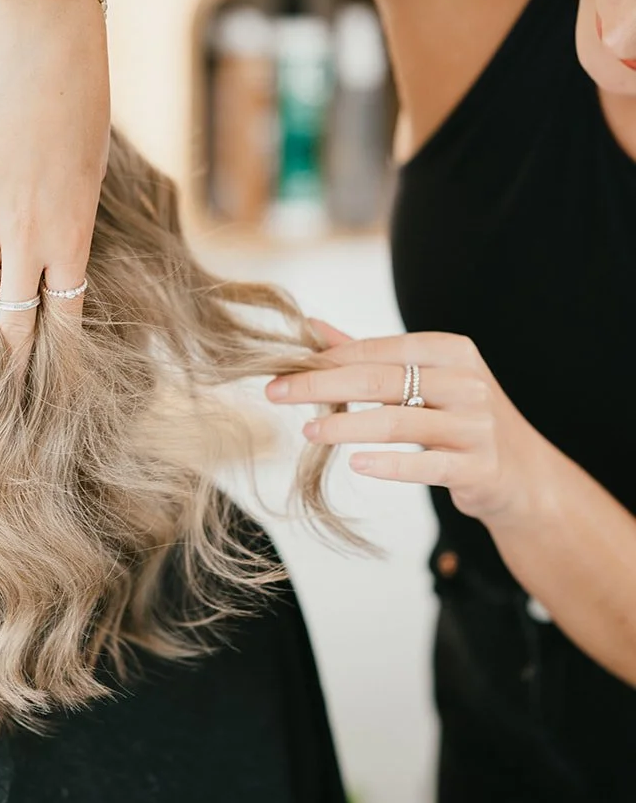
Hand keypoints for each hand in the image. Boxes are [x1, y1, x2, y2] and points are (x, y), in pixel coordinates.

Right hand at [0, 0, 109, 368]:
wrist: (41, 56)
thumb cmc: (77, 112)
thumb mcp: (89, 180)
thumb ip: (68, 228)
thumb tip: (56, 270)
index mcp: (73, 235)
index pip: (63, 316)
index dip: (54, 358)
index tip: (48, 392)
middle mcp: (29, 237)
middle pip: (14, 322)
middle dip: (7, 370)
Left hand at [266, 322, 554, 526]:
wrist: (525, 476)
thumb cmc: (462, 420)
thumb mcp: (426, 379)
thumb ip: (370, 355)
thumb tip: (312, 327)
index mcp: (453, 351)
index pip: (379, 349)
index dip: (328, 359)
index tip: (284, 369)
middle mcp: (467, 382)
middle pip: (380, 380)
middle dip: (321, 386)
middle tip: (277, 394)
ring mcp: (476, 426)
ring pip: (396, 422)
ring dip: (345, 427)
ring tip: (309, 431)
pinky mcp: (479, 467)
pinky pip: (425, 465)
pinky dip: (388, 464)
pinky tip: (357, 463)